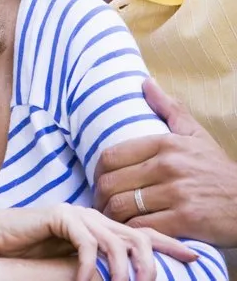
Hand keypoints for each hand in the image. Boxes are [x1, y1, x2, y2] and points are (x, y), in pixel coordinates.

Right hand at [0, 204, 195, 280]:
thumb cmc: (33, 251)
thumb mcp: (73, 262)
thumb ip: (98, 265)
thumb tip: (125, 280)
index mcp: (102, 226)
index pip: (143, 233)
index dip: (170, 244)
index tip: (194, 257)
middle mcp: (94, 217)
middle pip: (137, 236)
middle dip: (149, 263)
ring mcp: (78, 214)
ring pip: (115, 241)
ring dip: (121, 270)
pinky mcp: (60, 216)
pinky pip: (85, 243)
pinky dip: (89, 266)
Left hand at [93, 78, 236, 246]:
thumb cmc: (218, 170)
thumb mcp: (196, 135)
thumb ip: (170, 109)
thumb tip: (146, 82)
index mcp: (165, 143)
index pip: (111, 156)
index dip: (97, 173)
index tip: (99, 182)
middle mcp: (168, 166)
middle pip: (111, 183)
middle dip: (100, 198)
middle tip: (101, 206)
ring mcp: (177, 193)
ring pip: (122, 206)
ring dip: (112, 217)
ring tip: (111, 221)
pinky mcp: (186, 220)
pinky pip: (142, 226)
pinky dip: (131, 231)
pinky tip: (131, 232)